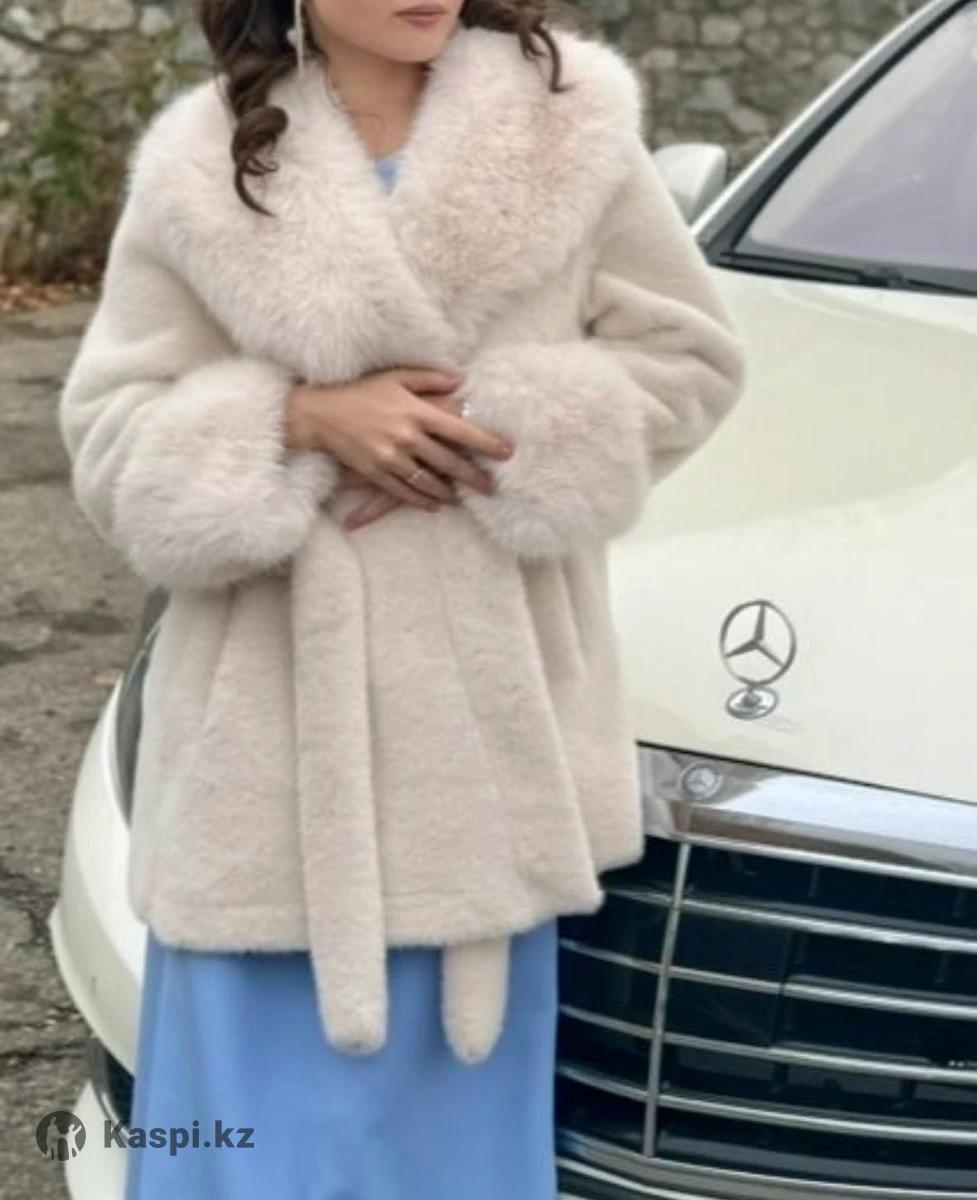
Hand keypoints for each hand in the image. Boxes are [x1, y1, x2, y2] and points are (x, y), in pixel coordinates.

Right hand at [285, 366, 513, 514]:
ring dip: (448, 492)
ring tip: (462, 497)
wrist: (319, 413)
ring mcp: (390, 458)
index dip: (485, 442)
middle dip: (473, 477)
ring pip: (428, 482)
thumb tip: (460, 382)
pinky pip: (403, 492)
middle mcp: (406, 437)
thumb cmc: (360, 391)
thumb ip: (429, 379)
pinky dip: (421, 500)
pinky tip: (434, 504)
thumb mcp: (395, 377)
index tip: (506, 452)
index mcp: (415, 412)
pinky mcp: (375, 473)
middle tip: (491, 487)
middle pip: (448, 462)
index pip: (459, 430)